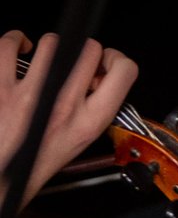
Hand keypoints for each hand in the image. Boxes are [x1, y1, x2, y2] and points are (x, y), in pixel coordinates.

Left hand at [0, 31, 137, 207]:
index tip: (106, 63)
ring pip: (53, 43)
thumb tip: (97, 76)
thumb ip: (97, 107)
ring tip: (45, 54)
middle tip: (74, 63)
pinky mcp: (0, 87)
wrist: (3, 176)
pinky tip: (18, 47)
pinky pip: (8, 46)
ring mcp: (30, 94)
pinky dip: (14, 41)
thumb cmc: (38, 158)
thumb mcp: (82, 139)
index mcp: (90, 121)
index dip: (116, 59)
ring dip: (51, 45)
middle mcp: (63, 105)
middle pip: (89, 50)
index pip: (124, 71)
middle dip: (83, 52)